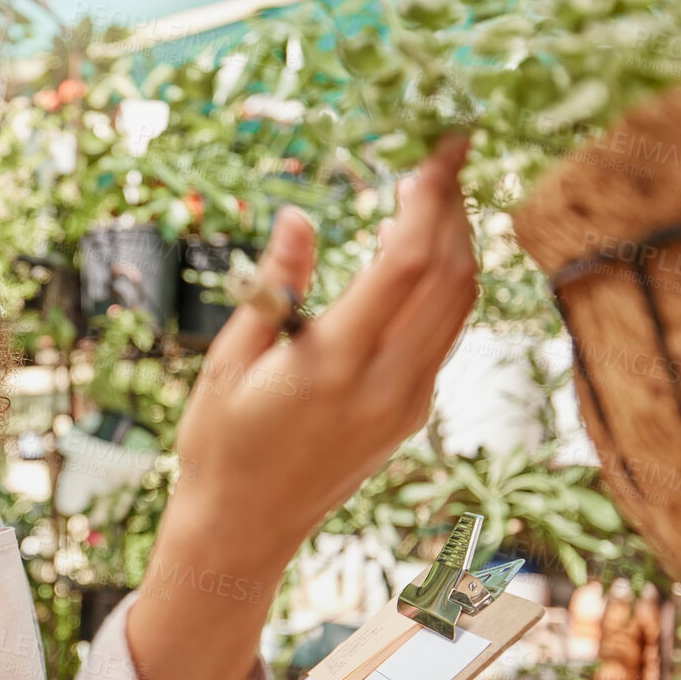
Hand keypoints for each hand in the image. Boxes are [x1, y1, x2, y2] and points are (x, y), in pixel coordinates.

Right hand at [164, 134, 477, 575]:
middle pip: (452, 277)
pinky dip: (444, 283)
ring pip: (459, 306)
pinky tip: (413, 256)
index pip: (407, 264)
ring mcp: (408, 402)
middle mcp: (386, 385)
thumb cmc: (220, 444)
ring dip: (458, 244)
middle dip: (454, 208)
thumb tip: (298, 218)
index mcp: (334, 365)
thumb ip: (272, 288)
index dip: (431, 199)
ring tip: (432, 195)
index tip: (434, 152)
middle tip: (439, 158)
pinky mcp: (413, 413)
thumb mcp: (227, 361)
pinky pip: (445, 333)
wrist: (244, 527)